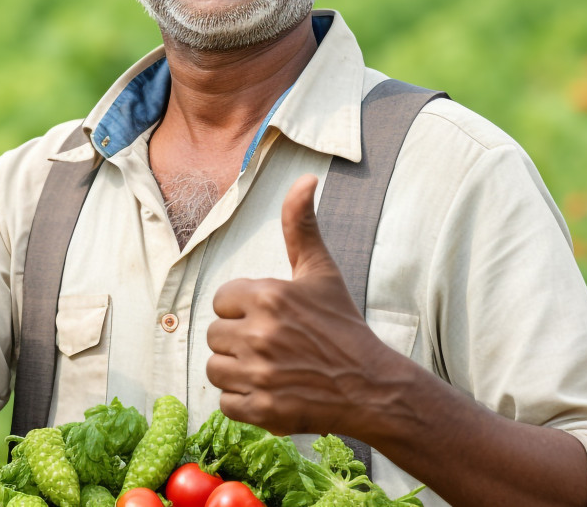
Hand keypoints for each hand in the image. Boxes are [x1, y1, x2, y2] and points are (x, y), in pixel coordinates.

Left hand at [205, 174, 399, 436]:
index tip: (270, 318)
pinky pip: (225, 403)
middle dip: (239, 340)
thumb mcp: (320, 271)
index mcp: (267, 295)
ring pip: (215, 369)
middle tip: (273, 345)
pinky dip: (243, 401)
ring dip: (236, 371)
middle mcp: (259, 333)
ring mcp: (259, 373)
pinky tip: (269, 390)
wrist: (371, 385)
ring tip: (269, 367)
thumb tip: (305, 178)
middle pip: (216, 335)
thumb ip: (300, 225)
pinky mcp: (261, 409)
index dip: (243, 309)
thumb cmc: (342, 326)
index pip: (222, 300)